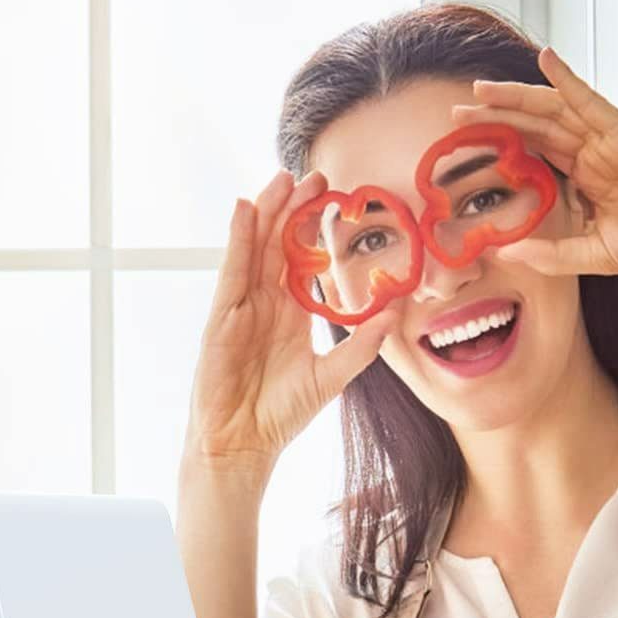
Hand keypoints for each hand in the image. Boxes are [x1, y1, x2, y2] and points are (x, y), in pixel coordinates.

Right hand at [183, 170, 400, 481]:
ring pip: (253, 249)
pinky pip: (231, 271)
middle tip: (314, 174)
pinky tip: (245, 210)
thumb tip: (396, 313)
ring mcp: (239, 308)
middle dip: (292, 208)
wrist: (245, 443)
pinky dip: (237, 240)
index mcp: (288, 313)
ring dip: (266, 212)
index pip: (301, 258)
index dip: (314, 227)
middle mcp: (263, 303)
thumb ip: (361, 344)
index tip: (335, 196)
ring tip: (281, 178)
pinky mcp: (221, 318)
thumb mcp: (332, 376)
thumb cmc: (280, 413)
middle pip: (276, 244)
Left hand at [455, 46, 617, 277]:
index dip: (499, 145)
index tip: (463, 144)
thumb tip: (506, 254)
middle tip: (456, 111)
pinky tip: (547, 60)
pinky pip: (590, 100)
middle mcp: (590, 154)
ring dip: (516, 97)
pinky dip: (567, 80)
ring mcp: (606, 140)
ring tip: (481, 90)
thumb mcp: (593, 254)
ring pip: (552, 110)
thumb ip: (551, 254)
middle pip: (533, 127)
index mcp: (582, 179)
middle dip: (495, 117)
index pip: (531, 154)